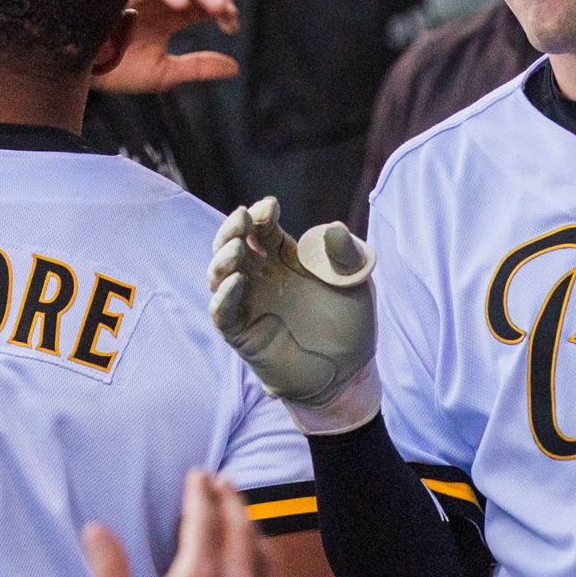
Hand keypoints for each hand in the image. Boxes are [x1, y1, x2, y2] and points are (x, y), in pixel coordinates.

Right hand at [84, 470, 273, 576]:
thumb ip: (108, 570)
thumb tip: (95, 530)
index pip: (204, 516)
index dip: (200, 490)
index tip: (197, 474)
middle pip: (240, 523)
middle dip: (230, 497)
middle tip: (221, 482)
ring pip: (261, 548)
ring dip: (250, 522)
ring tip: (240, 511)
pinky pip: (272, 576)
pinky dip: (263, 554)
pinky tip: (256, 558)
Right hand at [91, 0, 240, 94]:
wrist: (86, 74)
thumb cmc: (119, 70)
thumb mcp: (165, 73)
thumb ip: (199, 67)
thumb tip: (235, 67)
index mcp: (171, 16)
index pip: (205, 3)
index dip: (223, 9)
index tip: (232, 26)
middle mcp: (161, 2)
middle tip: (229, 13)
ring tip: (216, 8)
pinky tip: (183, 6)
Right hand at [209, 195, 376, 417]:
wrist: (350, 370)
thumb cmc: (351, 323)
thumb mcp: (356, 282)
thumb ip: (346, 255)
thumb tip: (334, 227)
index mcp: (284, 258)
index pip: (262, 229)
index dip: (261, 215)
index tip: (271, 206)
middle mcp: (261, 277)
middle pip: (232, 245)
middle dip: (232, 229)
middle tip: (242, 218)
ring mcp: (249, 304)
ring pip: (219, 275)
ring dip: (223, 258)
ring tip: (238, 247)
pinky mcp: (243, 334)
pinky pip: (222, 313)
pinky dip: (224, 297)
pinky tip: (237, 282)